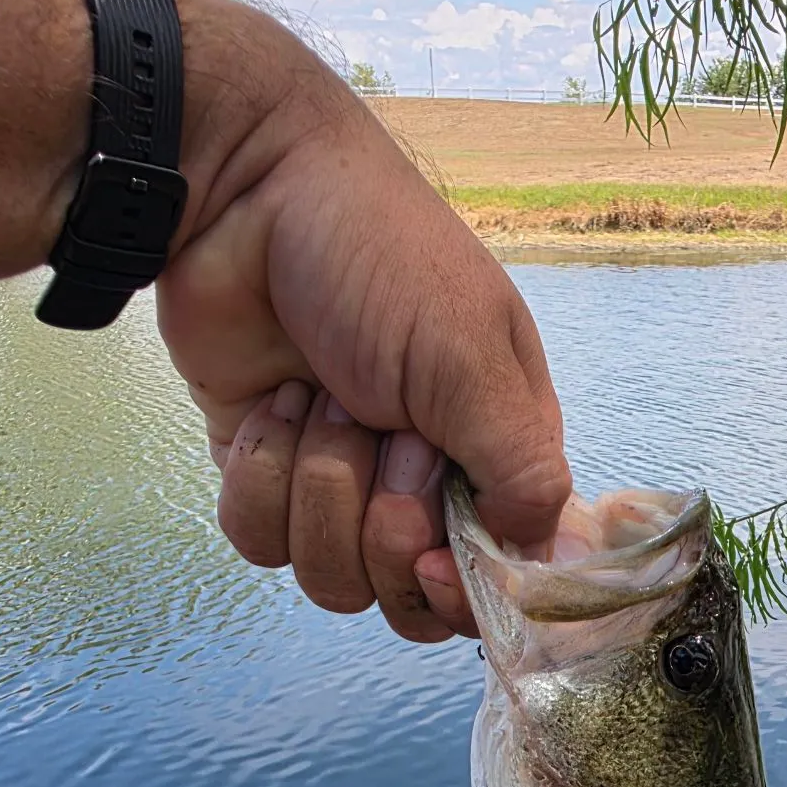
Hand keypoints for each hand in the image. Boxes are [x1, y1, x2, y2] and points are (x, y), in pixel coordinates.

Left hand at [155, 0, 569, 640]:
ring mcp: (341, 485)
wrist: (243, 192)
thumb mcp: (474, 360)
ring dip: (318, 486)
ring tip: (321, 399)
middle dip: (380, 523)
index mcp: (496, 454)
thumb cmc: (382, 259)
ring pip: (330, 576)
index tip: (430, 557)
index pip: (497, 576)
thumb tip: (543, 561)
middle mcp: (424, 483)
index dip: (461, 589)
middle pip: (407, 594)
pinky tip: (273, 404)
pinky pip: (260, 543)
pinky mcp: (267, 477)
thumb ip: (524, 472)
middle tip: (378, 435)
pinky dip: (259, 477)